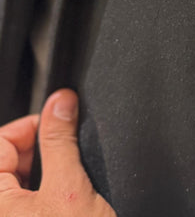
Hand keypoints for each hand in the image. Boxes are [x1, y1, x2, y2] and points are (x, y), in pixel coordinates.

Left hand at [0, 89, 116, 215]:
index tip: (58, 121)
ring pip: (24, 181)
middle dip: (42, 149)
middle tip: (70, 150)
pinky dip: (51, 192)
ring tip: (74, 180)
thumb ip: (61, 141)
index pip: (1, 141)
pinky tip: (72, 200)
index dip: (31, 125)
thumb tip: (61, 102)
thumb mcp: (70, 187)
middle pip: (11, 160)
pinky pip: (32, 200)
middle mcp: (2, 211)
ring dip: (49, 172)